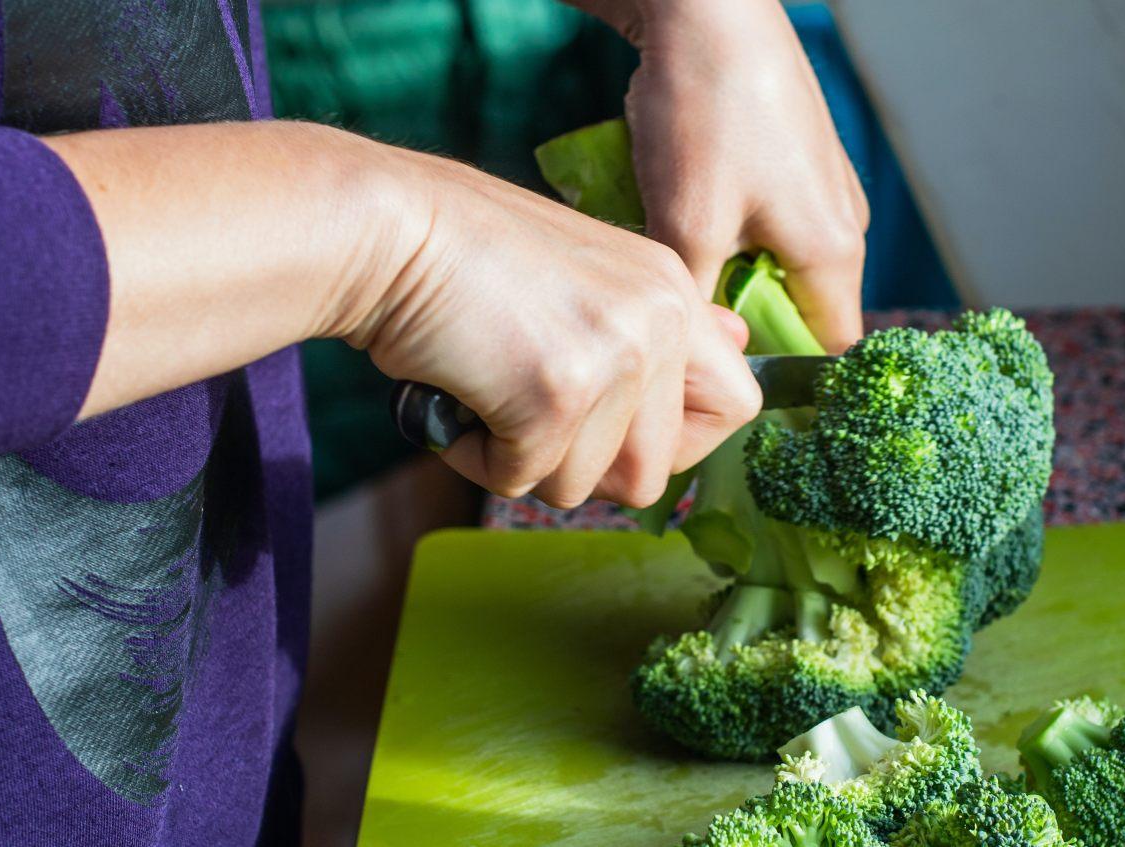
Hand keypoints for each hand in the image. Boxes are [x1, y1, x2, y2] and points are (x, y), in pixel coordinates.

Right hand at [338, 149, 761, 508]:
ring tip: (485, 396)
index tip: (621, 439)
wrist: (386, 228)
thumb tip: (735, 340)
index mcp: (670, 287)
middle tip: (534, 429)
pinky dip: (476, 457)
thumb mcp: (586, 272)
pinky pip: (521, 480)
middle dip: (589, 472)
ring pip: (585, 487)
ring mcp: (615, 356)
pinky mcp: (556, 392)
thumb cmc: (465, 254)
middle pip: (657, 471)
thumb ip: (657, 318)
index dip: (680, 444)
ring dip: (525, 462)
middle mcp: (660, 319)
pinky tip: (456, 400)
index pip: (737, 403)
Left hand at [584, 0, 868, 352]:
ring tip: (675, 238)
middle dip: (737, 308)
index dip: (773, 361)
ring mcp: (822, 185)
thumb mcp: (687, 226)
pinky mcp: (795, 156)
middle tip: (680, 293)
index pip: (825, 346)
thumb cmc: (706, 114)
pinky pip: (765, 217)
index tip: (716, 356)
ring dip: (723, 262)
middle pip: (795, 303)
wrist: (708, 8)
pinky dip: (724, 222)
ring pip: (773, 258)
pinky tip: (682, 195)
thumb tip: (697, 353)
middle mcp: (842, 222)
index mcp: (834, 250)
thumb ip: (699, 304)